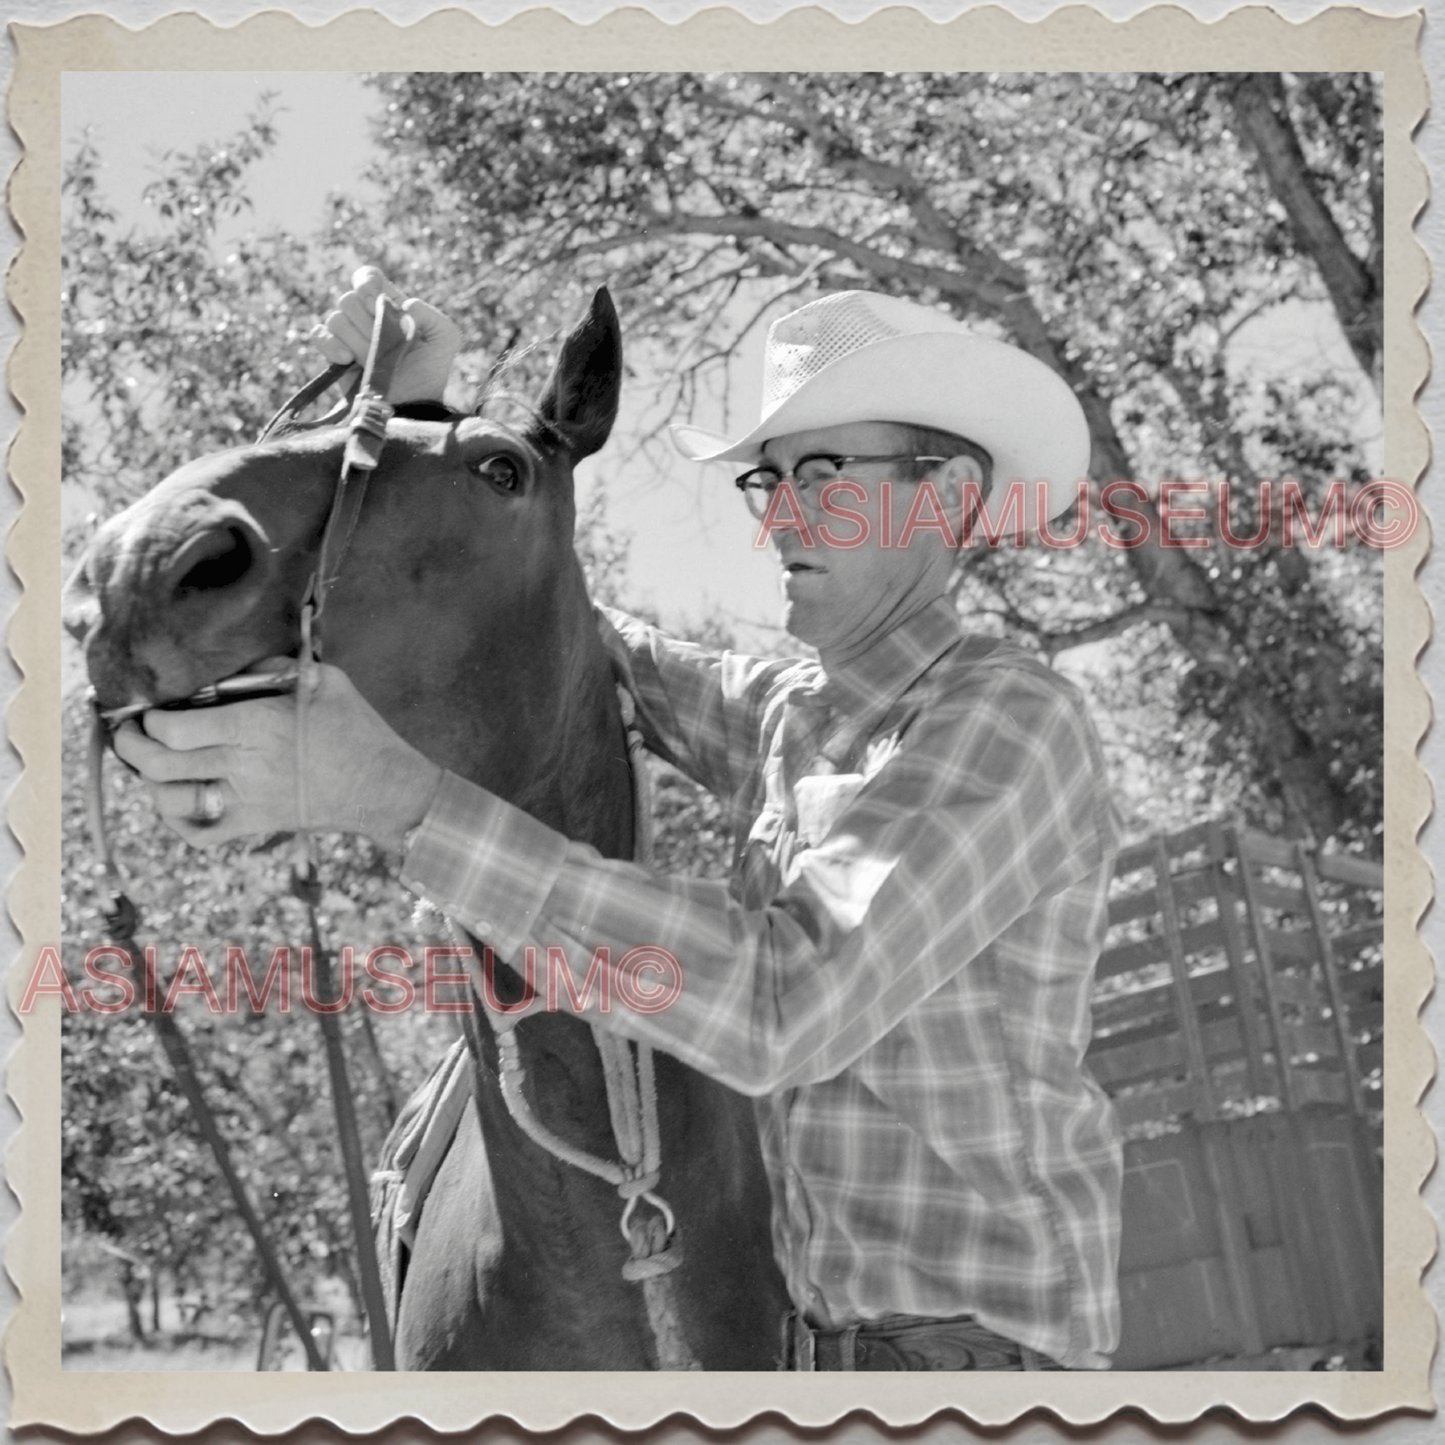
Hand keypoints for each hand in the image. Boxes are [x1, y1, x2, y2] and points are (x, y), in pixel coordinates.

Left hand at [112, 660, 443, 851]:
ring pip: (170, 801)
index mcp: (256, 725)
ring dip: (150, 784)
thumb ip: (272, 668)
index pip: (174, 728)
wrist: (384, 786)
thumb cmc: (357, 728)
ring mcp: (247, 801)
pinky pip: (199, 835)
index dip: (150, 720)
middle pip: (159, 764)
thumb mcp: (323, 679)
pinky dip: (177, 823)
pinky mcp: (255, 825)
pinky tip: (178, 803)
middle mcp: (243, 765)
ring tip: (151, 767)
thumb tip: (232, 666)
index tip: (153, 710)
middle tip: (129, 735)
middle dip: (131, 748)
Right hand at [311, 265, 460, 405]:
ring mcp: (348, 334)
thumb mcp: (445, 339)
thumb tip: (404, 307)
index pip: (367, 277)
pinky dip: (330, 345)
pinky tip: (347, 360)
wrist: (412, 404)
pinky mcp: (334, 353)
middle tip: (383, 344)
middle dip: (366, 323)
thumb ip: (432, 315)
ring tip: (372, 360)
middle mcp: (365, 315)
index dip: (366, 283)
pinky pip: (319, 335)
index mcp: (388, 304)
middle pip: (349, 299)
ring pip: (335, 319)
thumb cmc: (429, 371)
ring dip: (356, 341)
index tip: (374, 302)